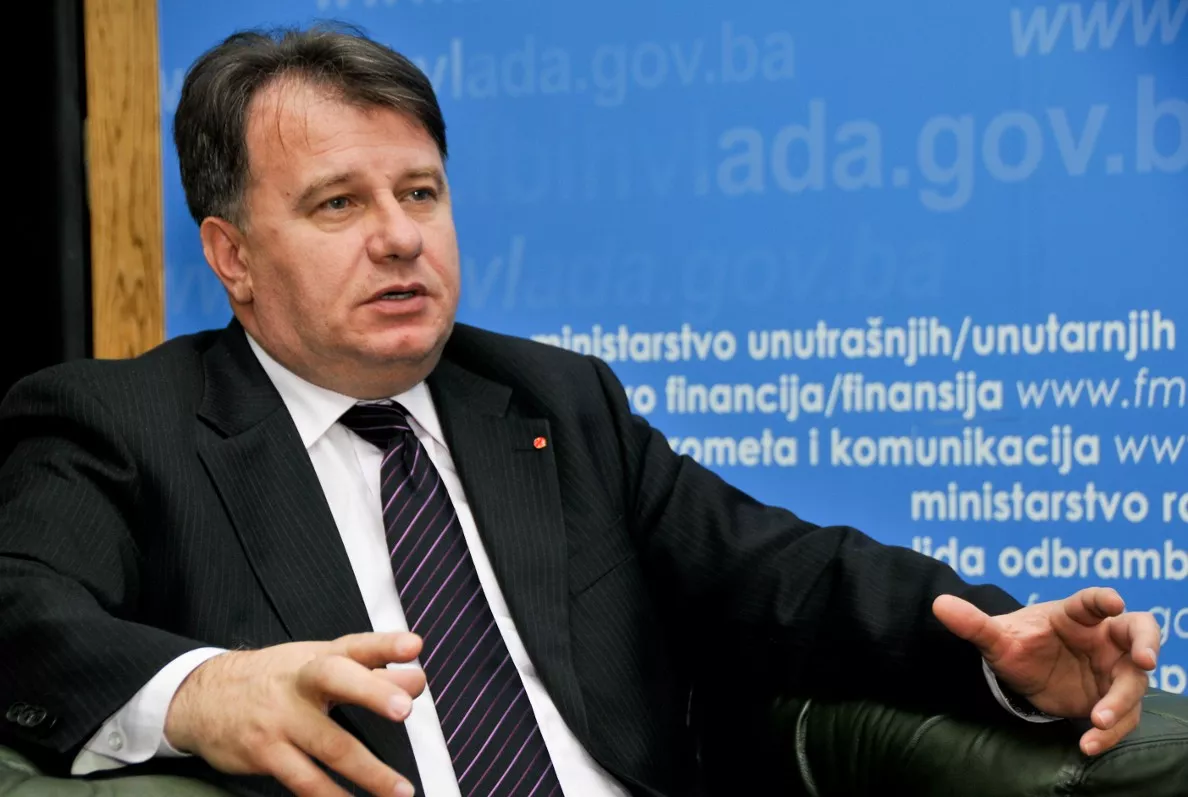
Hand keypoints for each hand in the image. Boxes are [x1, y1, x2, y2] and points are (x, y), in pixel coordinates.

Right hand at [165, 631, 425, 796]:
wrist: (201, 697)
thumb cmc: (277, 680)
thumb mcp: (318, 665)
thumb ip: (370, 672)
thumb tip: (417, 680)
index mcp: (320, 657)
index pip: (357, 645)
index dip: (385, 644)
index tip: (413, 646)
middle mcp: (301, 683)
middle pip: (337, 680)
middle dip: (373, 692)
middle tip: (404, 708)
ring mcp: (281, 719)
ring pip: (330, 744)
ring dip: (370, 772)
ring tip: (401, 791)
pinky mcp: (266, 753)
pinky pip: (305, 781)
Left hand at [933, 587, 1159, 756]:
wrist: (1025, 673)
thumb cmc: (1019, 644)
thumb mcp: (995, 638)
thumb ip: (973, 623)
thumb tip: (938, 603)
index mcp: (1075, 614)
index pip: (1093, 601)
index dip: (1104, 599)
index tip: (1113, 602)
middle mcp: (1103, 638)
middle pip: (1139, 631)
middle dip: (1147, 642)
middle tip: (1145, 660)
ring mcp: (1113, 669)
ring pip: (1134, 682)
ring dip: (1122, 702)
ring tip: (1097, 720)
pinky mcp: (1113, 699)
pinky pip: (1123, 716)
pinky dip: (1110, 733)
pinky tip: (1088, 745)